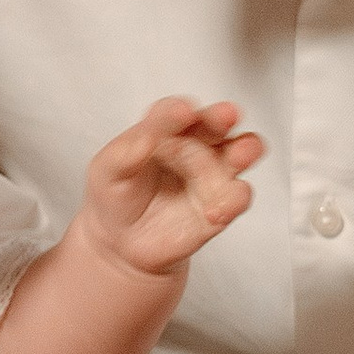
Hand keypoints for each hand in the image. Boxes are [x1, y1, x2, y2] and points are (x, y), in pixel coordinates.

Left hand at [81, 96, 262, 279]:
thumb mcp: (107, 171)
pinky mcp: (221, 204)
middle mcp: (194, 145)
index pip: (174, 111)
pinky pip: (238, 196)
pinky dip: (233, 199)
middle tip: (225, 116)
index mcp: (164, 129)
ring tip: (240, 155)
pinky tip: (215, 210)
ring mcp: (212, 173)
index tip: (181, 113)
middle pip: (217, 122)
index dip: (178, 111)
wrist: (121, 242)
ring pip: (241, 151)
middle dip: (223, 117)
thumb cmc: (116, 195)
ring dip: (245, 150)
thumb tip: (146, 136)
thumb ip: (125, 152)